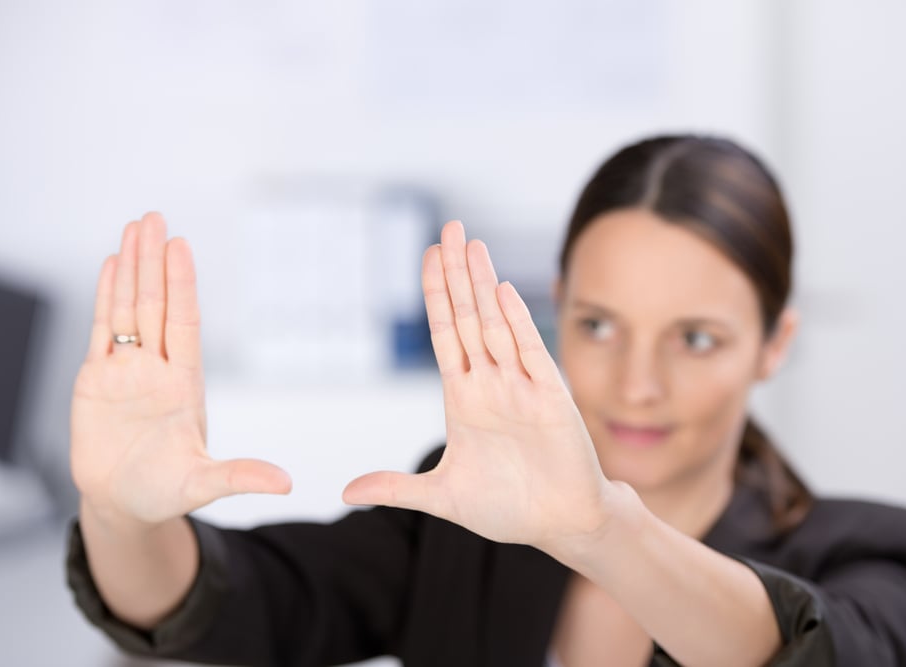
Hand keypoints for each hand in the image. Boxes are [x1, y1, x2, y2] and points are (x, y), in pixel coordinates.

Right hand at [71, 213, 290, 527]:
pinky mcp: (96, 379)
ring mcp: (127, 370)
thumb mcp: (204, 484)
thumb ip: (239, 477)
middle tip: (154, 217)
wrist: (124, 505)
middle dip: (153, 261)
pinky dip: (104, 296)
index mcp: (184, 384)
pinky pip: (100, 329)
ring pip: (127, 308)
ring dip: (129, 268)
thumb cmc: (165, 493)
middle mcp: (157, 368)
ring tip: (134, 228)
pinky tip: (110, 264)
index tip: (181, 247)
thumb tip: (286, 484)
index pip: (183, 322)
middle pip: (153, 304)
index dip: (182, 285)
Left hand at [343, 221, 616, 553]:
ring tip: (471, 244)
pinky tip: (501, 290)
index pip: (445, 335)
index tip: (428, 254)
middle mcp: (491, 384)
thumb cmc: (508, 508)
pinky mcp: (550, 399)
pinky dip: (516, 322)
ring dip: (482, 284)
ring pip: (496, 325)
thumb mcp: (442, 497)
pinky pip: (530, 352)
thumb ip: (397, 488)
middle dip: (457, 273)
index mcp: (464, 399)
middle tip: (450, 227)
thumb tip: (345, 492)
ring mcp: (521, 387)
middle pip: (469, 317)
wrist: (561, 524)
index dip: (435, 295)